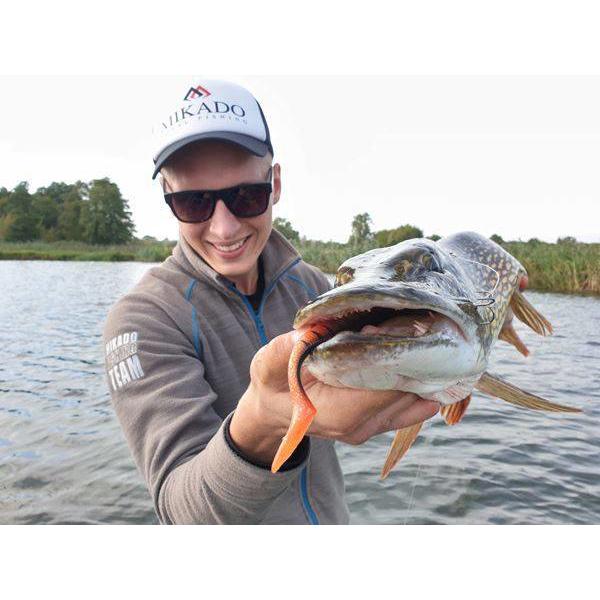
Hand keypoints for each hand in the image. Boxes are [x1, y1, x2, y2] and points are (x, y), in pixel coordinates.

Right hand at [229, 330, 439, 464]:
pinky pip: (413, 403)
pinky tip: (422, 353)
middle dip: (412, 358)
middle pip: (405, 392)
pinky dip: (422, 379)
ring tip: (414, 331)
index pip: (381, 388)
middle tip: (406, 322)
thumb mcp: (267, 364)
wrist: (276, 409)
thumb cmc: (273, 384)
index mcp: (335, 414)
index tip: (384, 327)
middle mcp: (360, 426)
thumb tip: (304, 335)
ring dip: (421, 367)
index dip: (390, 357)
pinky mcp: (381, 420)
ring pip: (416, 399)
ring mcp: (373, 426)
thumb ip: (284, 351)